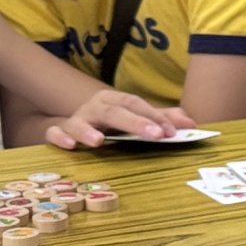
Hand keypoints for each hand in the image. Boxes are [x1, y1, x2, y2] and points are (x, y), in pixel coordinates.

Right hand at [43, 87, 194, 149]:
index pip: (137, 104)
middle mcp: (95, 106)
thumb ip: (161, 119)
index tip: (172, 132)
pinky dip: (60, 137)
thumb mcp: (135, 119)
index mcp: (115, 100)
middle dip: (135, 123)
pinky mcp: (59, 132)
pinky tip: (69, 146)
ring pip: (80, 121)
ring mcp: (76, 119)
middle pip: (115, 111)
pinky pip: (55, 132)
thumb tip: (190, 122)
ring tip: (98, 141)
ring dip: (88, 130)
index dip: (155, 117)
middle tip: (155, 135)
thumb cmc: (111, 123)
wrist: (75, 123)